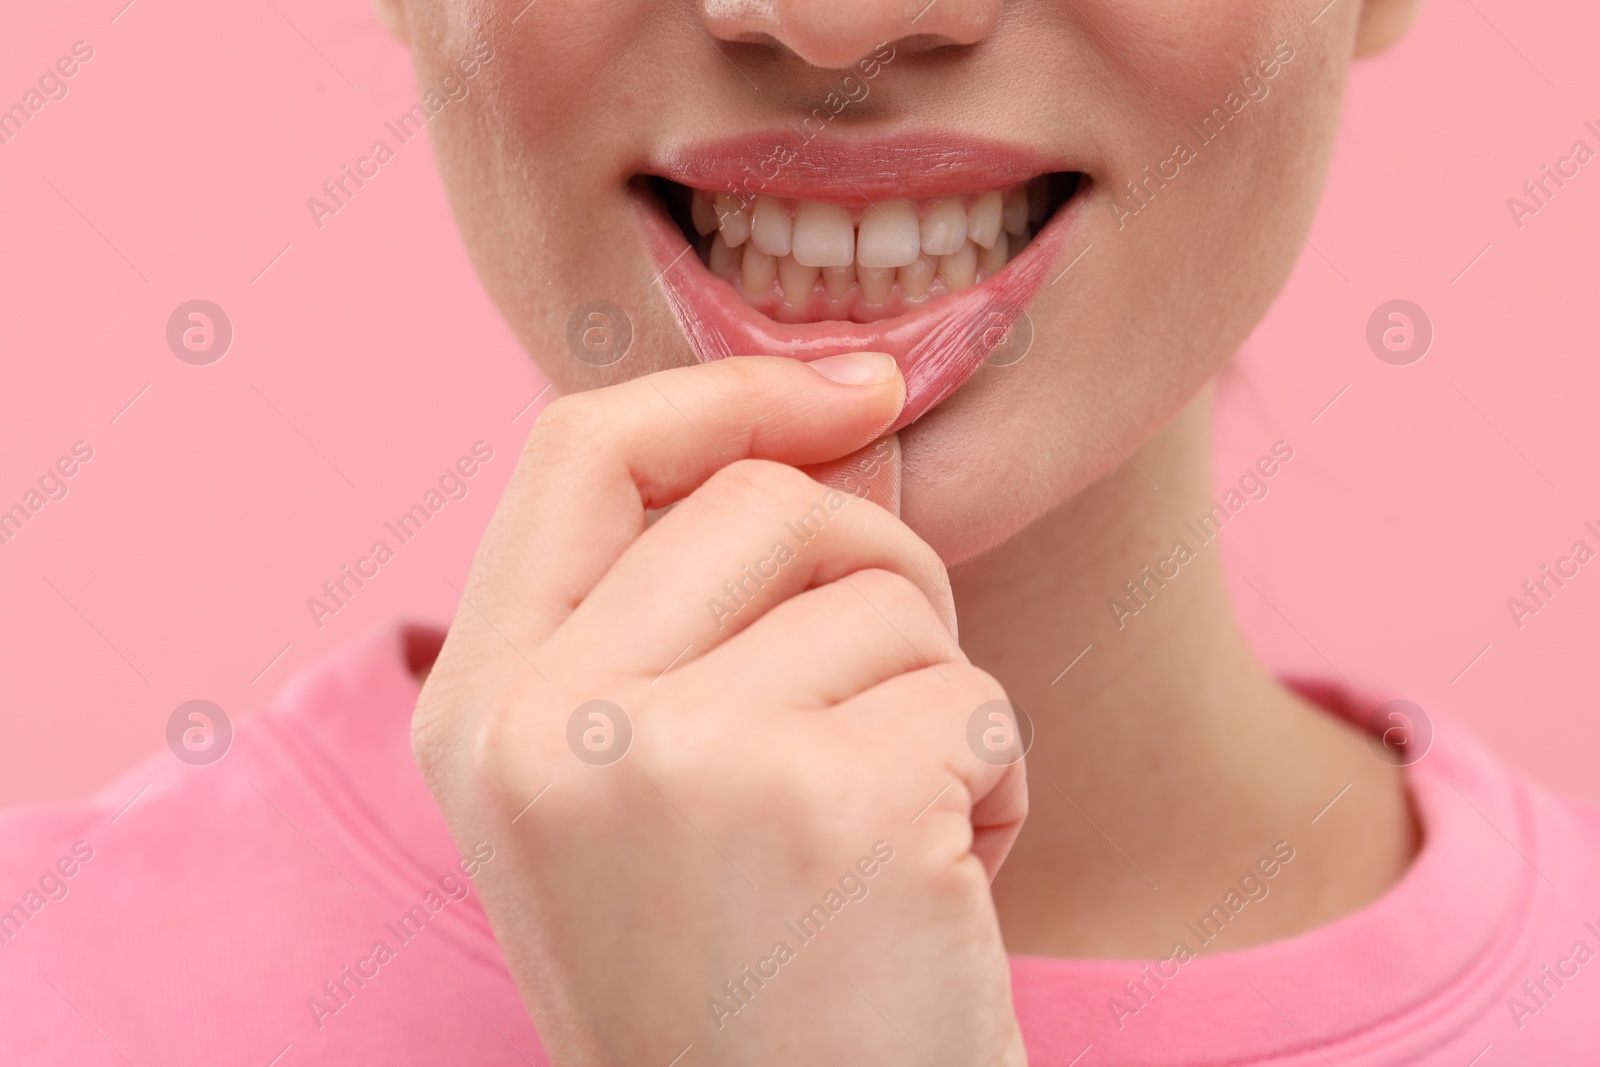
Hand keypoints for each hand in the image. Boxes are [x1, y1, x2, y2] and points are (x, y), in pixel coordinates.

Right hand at [413, 353, 1028, 1065]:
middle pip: (766, 501)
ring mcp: (681, 761)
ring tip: (893, 842)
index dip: (727, 391)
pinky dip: (996, 785)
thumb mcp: (636, 794)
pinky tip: (942, 895)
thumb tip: (841, 426)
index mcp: (477, 710)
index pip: (582, 448)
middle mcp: (548, 725)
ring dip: (936, 705)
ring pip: (888, 599)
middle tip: (898, 691)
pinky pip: (976, 700)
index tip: (857, 388)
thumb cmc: (727, 983)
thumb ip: (689, 612)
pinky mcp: (832, 808)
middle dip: (881, 566)